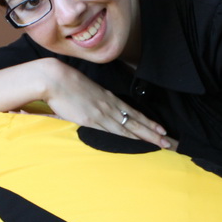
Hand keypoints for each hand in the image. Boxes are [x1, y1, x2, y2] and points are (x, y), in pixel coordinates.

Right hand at [42, 60, 171, 148]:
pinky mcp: (91, 119)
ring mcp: (102, 113)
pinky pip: (113, 129)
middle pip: (136, 122)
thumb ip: (96, 103)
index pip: (134, 112)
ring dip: (145, 136)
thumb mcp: (87, 91)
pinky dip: (127, 136)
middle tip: (168, 141)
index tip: (161, 129)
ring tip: (160, 142)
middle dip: (153, 132)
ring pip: (128, 127)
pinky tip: (136, 140)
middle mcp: (110, 106)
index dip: (149, 122)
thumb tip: (100, 112)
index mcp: (109, 98)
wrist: (53, 79)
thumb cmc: (65, 83)